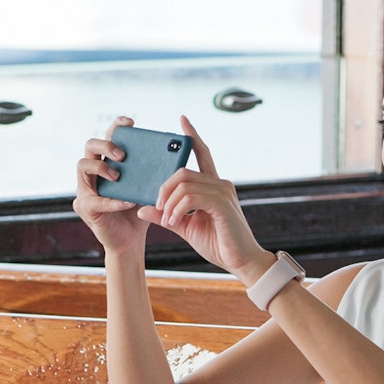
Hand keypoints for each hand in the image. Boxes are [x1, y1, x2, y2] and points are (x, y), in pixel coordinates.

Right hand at [72, 116, 149, 253]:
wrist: (131, 241)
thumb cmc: (139, 212)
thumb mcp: (148, 188)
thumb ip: (154, 174)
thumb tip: (174, 155)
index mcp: (109, 163)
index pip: (109, 137)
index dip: (117, 126)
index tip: (131, 122)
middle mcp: (93, 172)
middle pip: (90, 145)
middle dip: (106, 145)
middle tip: (123, 155)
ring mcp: (85, 188)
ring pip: (82, 165)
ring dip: (102, 168)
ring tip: (119, 176)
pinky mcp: (84, 207)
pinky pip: (95, 199)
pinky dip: (112, 201)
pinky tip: (128, 203)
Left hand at [138, 116, 272, 281]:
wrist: (241, 262)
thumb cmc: (218, 244)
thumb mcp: (185, 228)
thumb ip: (166, 215)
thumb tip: (142, 208)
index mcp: (214, 186)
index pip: (203, 154)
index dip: (193, 136)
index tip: (183, 121)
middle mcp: (220, 184)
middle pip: (183, 171)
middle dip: (164, 187)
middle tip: (158, 207)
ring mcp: (223, 192)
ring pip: (185, 183)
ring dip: (170, 203)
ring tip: (168, 220)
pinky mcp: (222, 204)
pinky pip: (191, 197)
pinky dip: (178, 209)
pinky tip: (175, 221)